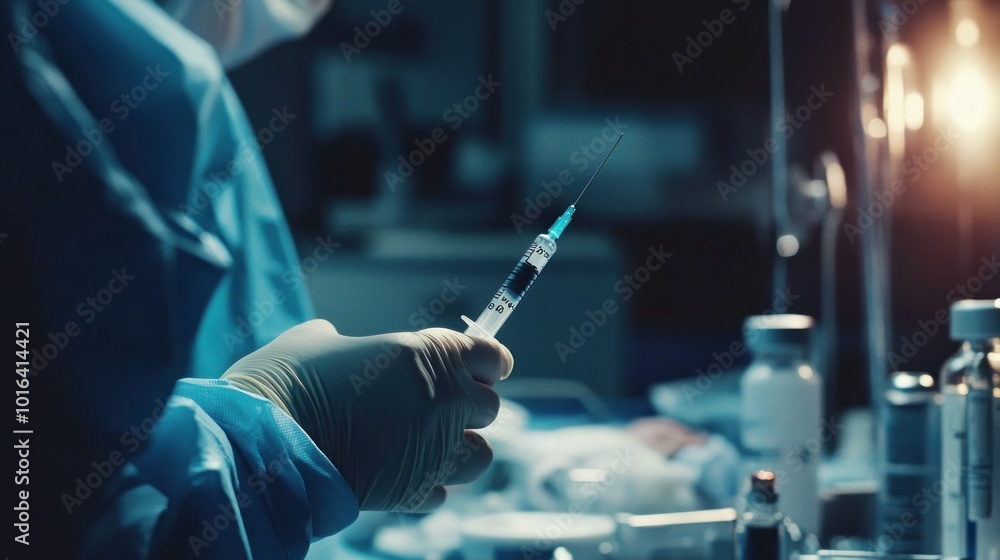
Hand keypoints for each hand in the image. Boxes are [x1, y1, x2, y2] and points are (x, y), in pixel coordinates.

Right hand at [222, 319, 512, 510]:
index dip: (484, 363)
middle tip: (437, 406)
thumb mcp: (317, 342)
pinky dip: (429, 485)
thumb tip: (339, 345)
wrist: (262, 446)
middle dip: (468, 407)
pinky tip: (402, 473)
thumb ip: (347, 343)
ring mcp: (433, 451)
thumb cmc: (283, 382)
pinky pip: (442, 492)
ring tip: (427, 445)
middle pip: (489, 407)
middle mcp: (443, 402)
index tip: (478, 368)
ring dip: (459, 450)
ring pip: (480, 456)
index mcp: (428, 354)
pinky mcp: (414, 492)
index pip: (492, 356)